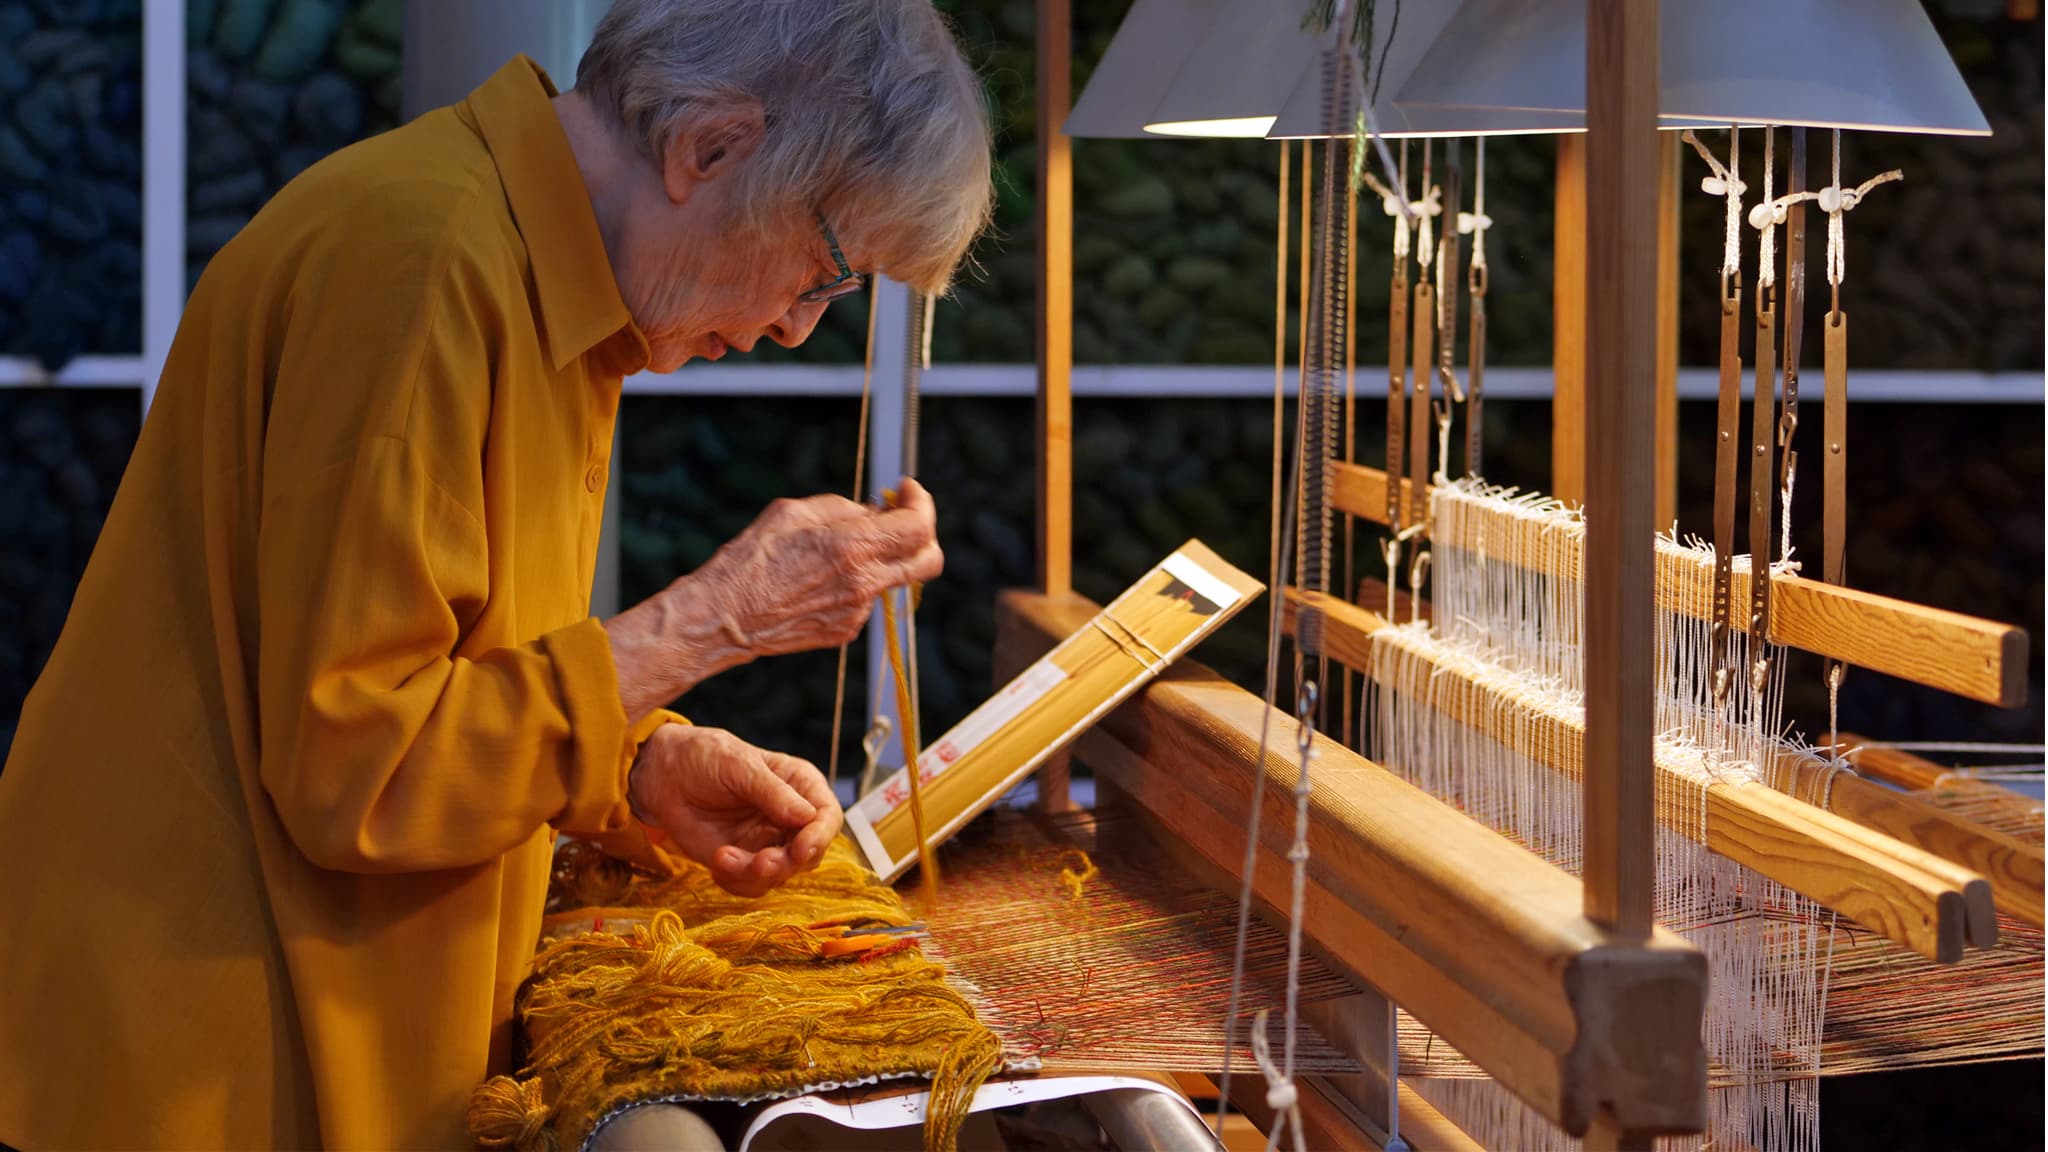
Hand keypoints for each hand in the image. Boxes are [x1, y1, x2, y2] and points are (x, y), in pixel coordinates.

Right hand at [603, 478, 941, 721]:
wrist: (726, 615)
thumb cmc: (753, 556)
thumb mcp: (796, 511)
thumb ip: (846, 508)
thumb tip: (878, 511)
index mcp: (854, 547)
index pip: (919, 526)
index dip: (920, 502)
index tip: (905, 489)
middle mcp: (864, 583)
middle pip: (929, 560)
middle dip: (924, 534)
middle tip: (900, 518)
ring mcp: (858, 612)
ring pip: (895, 578)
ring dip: (881, 558)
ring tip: (836, 551)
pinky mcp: (847, 631)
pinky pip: (868, 599)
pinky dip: (857, 582)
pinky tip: (820, 578)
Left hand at [627, 724, 842, 896]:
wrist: (662, 774)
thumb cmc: (704, 755)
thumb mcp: (738, 765)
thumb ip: (772, 792)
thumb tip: (807, 817)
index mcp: (799, 785)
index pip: (827, 816)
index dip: (819, 837)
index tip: (800, 849)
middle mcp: (789, 817)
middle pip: (809, 853)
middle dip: (786, 864)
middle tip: (760, 863)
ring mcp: (766, 841)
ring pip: (780, 875)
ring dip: (756, 875)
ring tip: (724, 858)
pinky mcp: (742, 860)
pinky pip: (752, 884)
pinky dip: (736, 882)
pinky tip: (717, 863)